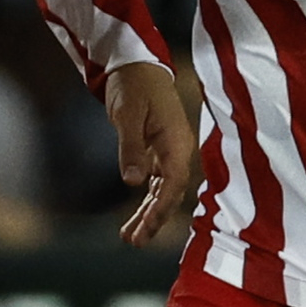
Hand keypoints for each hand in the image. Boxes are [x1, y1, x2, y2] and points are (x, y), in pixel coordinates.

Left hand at [106, 61, 198, 247]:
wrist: (136, 64)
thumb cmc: (133, 85)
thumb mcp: (127, 113)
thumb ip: (131, 147)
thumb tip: (133, 182)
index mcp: (177, 141)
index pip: (174, 182)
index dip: (162, 207)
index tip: (148, 226)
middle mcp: (178, 150)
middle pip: (170, 193)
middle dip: (154, 219)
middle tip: (135, 241)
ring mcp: (170, 151)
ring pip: (163, 191)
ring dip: (149, 214)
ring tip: (131, 237)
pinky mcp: (159, 150)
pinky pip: (156, 182)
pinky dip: (146, 200)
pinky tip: (136, 217)